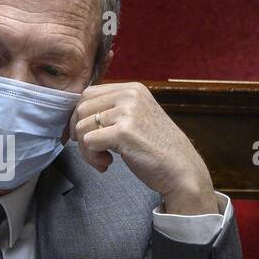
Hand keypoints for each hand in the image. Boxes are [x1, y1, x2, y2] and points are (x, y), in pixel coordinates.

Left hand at [70, 82, 217, 212]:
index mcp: (132, 89)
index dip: (80, 117)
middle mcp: (130, 95)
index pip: (88, 94)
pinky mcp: (123, 132)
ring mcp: (127, 112)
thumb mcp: (137, 117)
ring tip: (104, 159)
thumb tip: (77, 114)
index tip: (85, 135)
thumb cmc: (157, 148)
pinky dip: (91, 157)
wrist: (182, 169)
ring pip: (81, 126)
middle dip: (79, 133)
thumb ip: (113, 110)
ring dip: (86, 149)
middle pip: (81, 109)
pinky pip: (88, 141)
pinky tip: (107, 163)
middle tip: (94, 151)